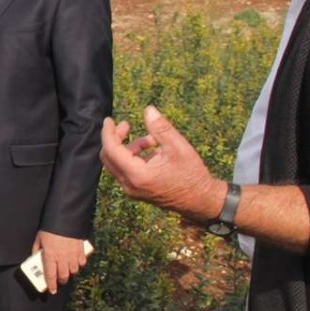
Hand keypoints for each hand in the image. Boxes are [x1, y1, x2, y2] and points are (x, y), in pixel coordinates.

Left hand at [34, 230, 89, 294]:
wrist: (65, 218)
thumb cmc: (50, 228)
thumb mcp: (39, 238)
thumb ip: (37, 249)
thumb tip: (36, 256)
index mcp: (50, 255)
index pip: (50, 275)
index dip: (51, 285)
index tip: (52, 291)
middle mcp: (62, 257)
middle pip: (63, 275)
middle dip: (61, 280)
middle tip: (60, 281)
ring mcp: (72, 254)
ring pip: (74, 270)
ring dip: (70, 273)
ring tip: (68, 271)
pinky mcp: (80, 249)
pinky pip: (82, 262)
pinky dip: (80, 264)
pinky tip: (77, 262)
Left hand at [100, 106, 224, 220]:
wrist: (201, 200)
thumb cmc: (192, 174)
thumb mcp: (178, 147)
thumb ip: (161, 128)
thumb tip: (148, 110)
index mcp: (138, 175)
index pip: (112, 151)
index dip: (108, 132)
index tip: (109, 119)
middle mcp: (130, 185)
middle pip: (109, 157)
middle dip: (115, 138)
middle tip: (126, 125)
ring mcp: (132, 191)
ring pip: (118, 164)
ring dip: (129, 147)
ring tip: (152, 140)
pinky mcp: (137, 191)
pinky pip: (126, 171)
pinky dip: (134, 157)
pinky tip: (154, 151)